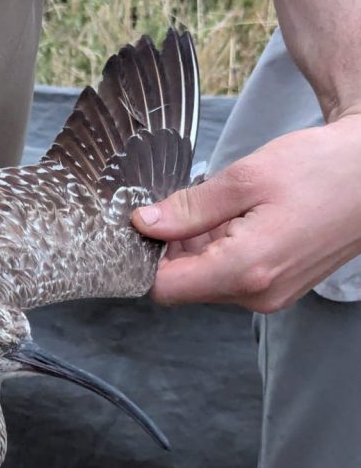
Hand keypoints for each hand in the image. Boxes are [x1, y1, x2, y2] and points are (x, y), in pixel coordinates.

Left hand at [132, 115, 360, 310]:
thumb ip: (190, 208)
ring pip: (206, 283)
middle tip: (189, 206)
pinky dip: (223, 252)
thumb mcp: (245, 178)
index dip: (146, 259)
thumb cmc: (321, 169)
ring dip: (200, 250)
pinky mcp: (279, 290)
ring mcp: (270, 297)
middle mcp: (256, 296)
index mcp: (245, 270)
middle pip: (184, 286)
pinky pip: (232, 279)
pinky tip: (239, 221)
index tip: (147, 227)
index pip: (166, 289)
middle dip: (175, 250)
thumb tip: (146, 224)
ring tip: (223, 210)